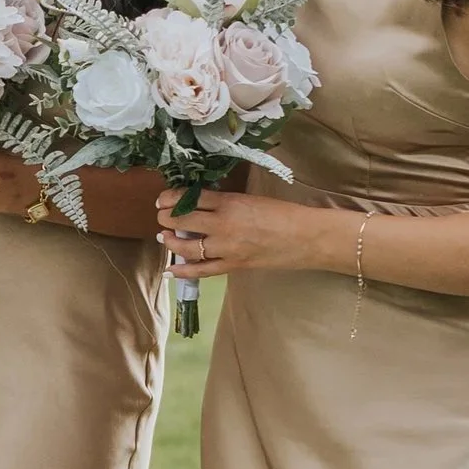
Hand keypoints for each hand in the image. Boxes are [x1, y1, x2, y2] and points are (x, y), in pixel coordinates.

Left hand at [156, 185, 301, 276]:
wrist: (307, 237)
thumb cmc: (284, 213)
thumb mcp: (251, 199)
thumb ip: (225, 202)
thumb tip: (199, 204)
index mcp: (229, 202)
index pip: (189, 198)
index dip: (170, 198)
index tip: (163, 199)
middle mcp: (223, 225)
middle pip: (181, 220)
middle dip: (165, 217)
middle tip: (161, 216)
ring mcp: (226, 248)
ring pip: (186, 246)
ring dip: (170, 241)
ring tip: (164, 237)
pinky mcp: (233, 265)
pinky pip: (201, 270)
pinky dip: (182, 270)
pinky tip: (169, 269)